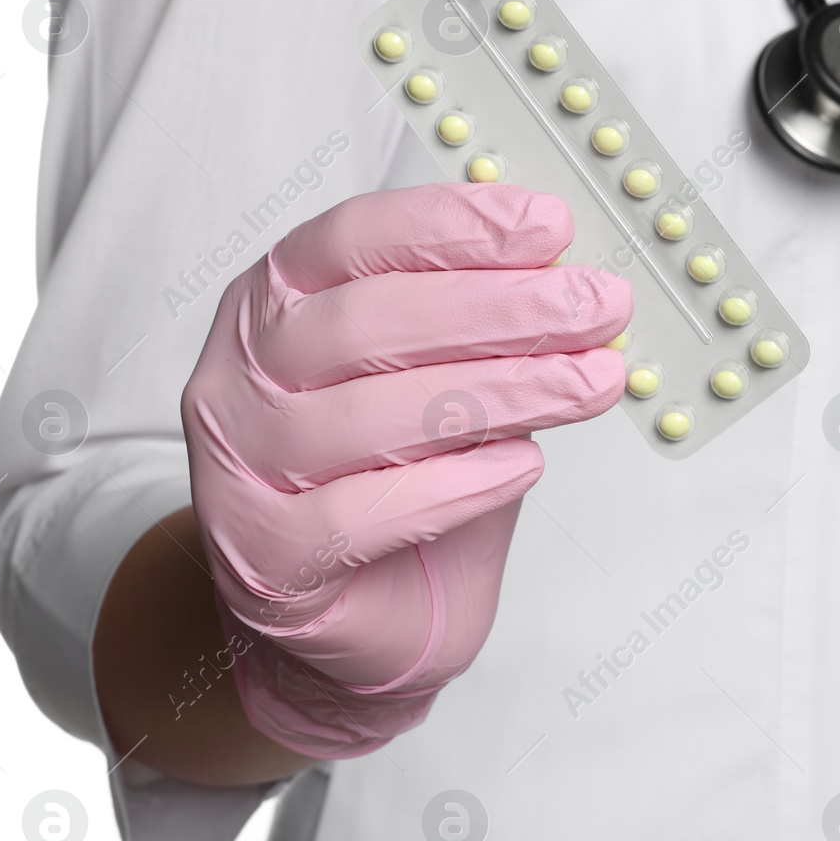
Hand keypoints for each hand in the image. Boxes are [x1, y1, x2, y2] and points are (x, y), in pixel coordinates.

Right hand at [181, 184, 628, 756]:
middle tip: (599, 305)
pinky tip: (523, 465)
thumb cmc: (403, 477)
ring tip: (590, 383)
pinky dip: (455, 486)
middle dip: (502, 307)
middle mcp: (242, 371)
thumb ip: (487, 328)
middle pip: (368, 320)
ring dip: (502, 391)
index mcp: (277, 299)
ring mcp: (240, 466)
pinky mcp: (264, 555)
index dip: (456, 225)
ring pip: (372, 413)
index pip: (357, 238)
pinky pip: (361, 514)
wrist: (358, 615)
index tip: (553, 226)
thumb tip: (567, 276)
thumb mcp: (449, 376)